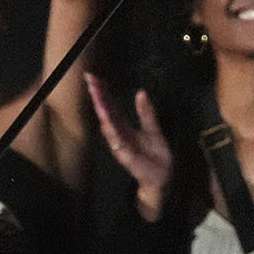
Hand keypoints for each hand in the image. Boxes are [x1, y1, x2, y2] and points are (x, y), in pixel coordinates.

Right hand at [87, 73, 171, 219]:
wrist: (162, 175)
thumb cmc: (155, 153)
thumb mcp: (153, 129)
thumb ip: (146, 112)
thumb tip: (141, 92)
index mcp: (124, 126)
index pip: (110, 106)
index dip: (103, 92)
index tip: (94, 78)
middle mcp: (118, 135)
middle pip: (106, 113)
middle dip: (99, 97)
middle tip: (91, 81)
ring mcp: (121, 146)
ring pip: (109, 127)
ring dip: (103, 114)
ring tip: (98, 99)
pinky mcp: (127, 157)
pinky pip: (118, 144)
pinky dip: (112, 134)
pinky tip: (107, 123)